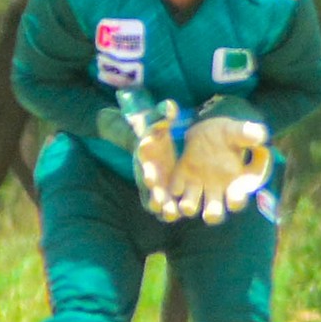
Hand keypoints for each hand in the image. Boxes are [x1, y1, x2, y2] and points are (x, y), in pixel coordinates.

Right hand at [101, 89, 181, 221]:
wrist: (148, 141)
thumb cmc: (154, 129)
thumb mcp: (157, 120)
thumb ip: (162, 114)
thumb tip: (169, 106)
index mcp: (144, 150)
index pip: (142, 156)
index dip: (145, 165)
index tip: (149, 175)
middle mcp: (146, 168)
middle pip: (148, 181)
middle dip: (153, 192)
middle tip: (160, 203)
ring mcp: (153, 181)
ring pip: (155, 195)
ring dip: (162, 205)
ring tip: (170, 214)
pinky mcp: (162, 189)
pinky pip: (164, 201)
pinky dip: (168, 208)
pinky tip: (178, 216)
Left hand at [171, 100, 271, 225]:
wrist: (207, 130)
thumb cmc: (228, 133)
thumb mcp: (238, 130)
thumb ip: (249, 133)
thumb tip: (261, 137)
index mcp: (234, 182)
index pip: (238, 199)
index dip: (237, 201)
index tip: (235, 198)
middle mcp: (216, 189)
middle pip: (215, 213)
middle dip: (213, 214)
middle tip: (211, 212)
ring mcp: (197, 186)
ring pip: (191, 207)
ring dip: (188, 207)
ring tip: (187, 203)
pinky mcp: (180, 179)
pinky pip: (174, 192)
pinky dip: (171, 195)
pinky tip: (172, 191)